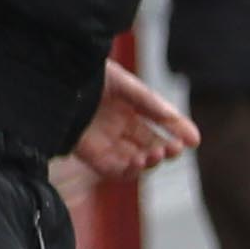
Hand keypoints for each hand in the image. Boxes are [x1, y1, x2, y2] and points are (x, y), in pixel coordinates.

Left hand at [66, 60, 199, 186]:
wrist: (55, 80)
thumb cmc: (87, 77)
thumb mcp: (124, 84)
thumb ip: (150, 103)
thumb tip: (178, 122)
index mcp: (129, 107)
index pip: (159, 125)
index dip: (178, 133)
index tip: (194, 140)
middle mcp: (119, 126)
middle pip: (149, 146)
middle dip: (165, 151)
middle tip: (174, 149)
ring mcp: (105, 141)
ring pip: (135, 161)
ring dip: (149, 163)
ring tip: (155, 154)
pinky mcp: (90, 154)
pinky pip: (114, 170)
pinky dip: (128, 171)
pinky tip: (137, 162)